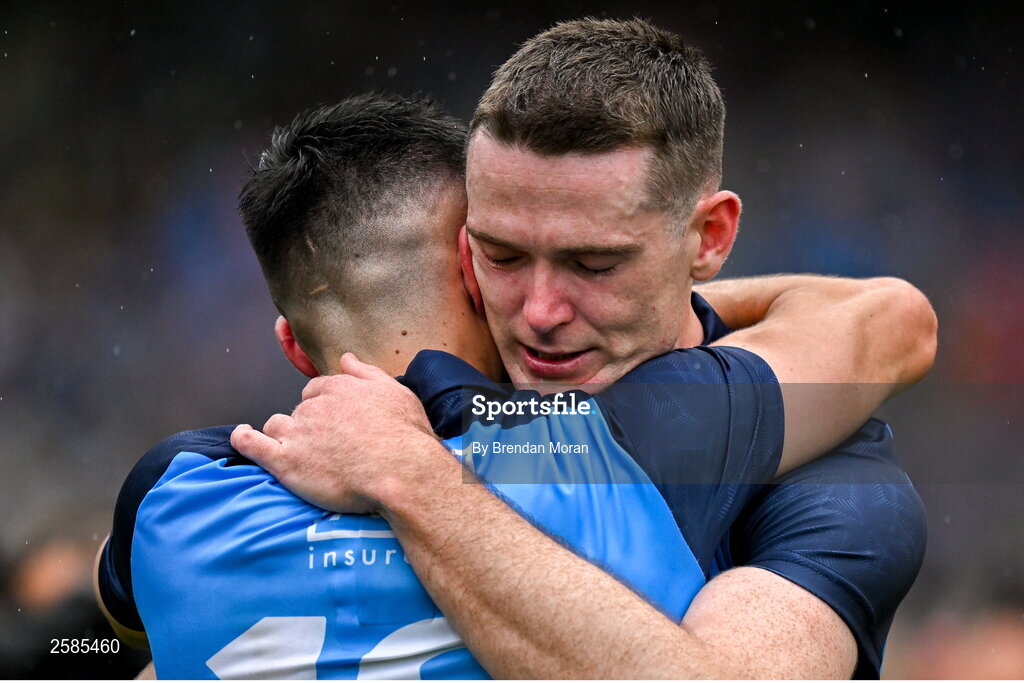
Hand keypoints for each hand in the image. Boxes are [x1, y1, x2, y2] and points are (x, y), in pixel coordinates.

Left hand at [230, 353, 438, 513]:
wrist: (400, 471)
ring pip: (277, 425)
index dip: (324, 406)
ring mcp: (297, 433)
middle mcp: (314, 406)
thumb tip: (347, 357)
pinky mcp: (285, 461)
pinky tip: (241, 437)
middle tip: (328, 446)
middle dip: (308, 424)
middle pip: (299, 410)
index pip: (318, 390)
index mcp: (339, 387)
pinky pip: (252, 444)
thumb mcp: (395, 392)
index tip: (334, 421)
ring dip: (283, 434)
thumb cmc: (405, 434)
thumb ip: (367, 372)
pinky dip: (244, 439)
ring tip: (298, 452)